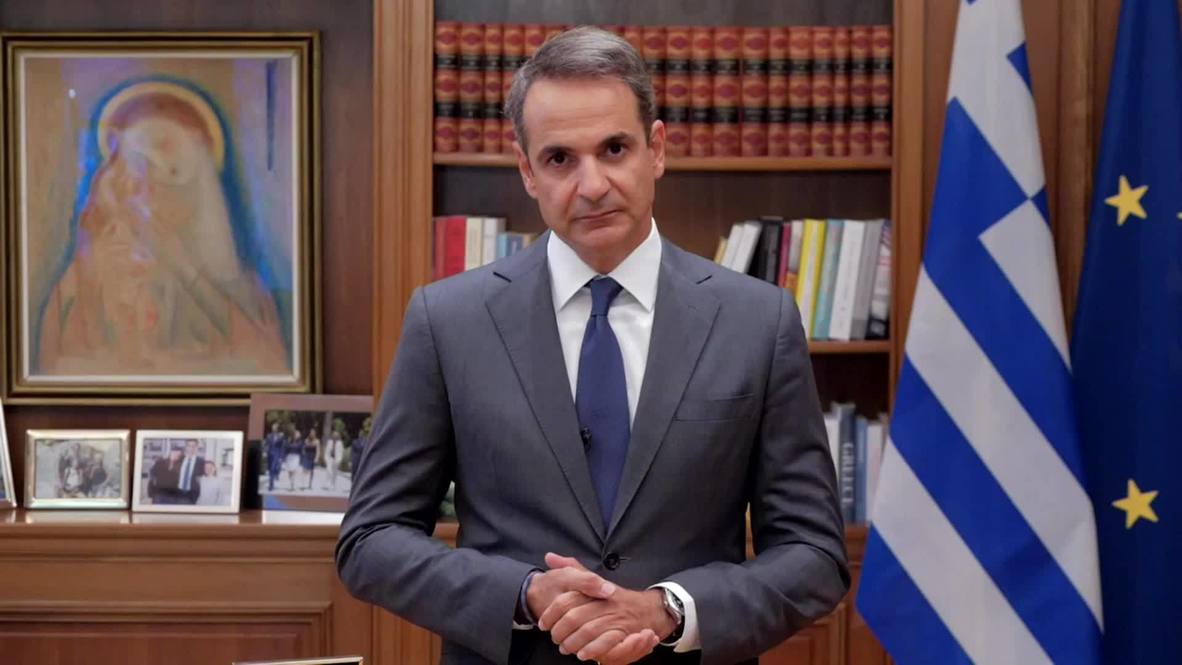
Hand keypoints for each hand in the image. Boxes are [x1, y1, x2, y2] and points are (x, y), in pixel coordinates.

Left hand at [538, 554, 673, 663]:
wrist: (650, 609)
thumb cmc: (616, 597)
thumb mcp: (594, 579)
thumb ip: (573, 569)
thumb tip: (549, 557)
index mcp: (595, 587)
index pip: (567, 599)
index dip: (551, 612)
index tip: (543, 623)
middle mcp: (604, 601)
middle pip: (575, 617)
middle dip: (560, 630)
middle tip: (554, 639)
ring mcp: (615, 617)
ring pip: (588, 630)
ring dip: (573, 642)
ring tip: (565, 648)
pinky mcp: (624, 632)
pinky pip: (606, 641)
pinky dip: (593, 648)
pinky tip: (583, 654)